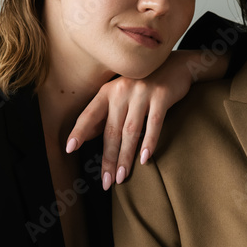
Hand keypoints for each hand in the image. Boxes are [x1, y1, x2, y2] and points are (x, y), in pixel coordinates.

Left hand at [65, 51, 203, 189]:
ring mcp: (142, 93)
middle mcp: (121, 90)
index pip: (89, 114)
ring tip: (122, 177)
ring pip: (131, 131)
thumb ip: (105, 113)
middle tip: (106, 182)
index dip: (79, 131)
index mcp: (107, 91)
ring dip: (126, 157)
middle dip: (108, 158)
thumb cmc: (144, 85)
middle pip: (111, 130)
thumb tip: (88, 135)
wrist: (176, 65)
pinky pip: (154, 124)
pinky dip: (149, 142)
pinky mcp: (161, 96)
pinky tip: (145, 159)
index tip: (69, 149)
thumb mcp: (120, 94)